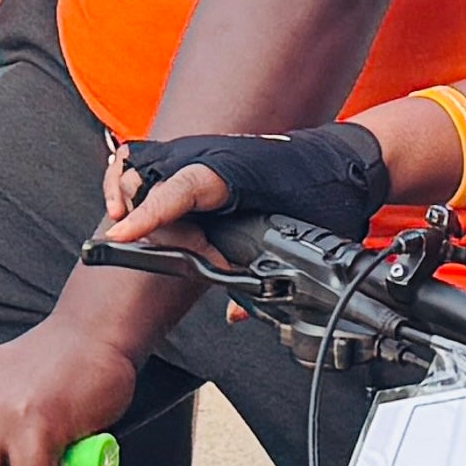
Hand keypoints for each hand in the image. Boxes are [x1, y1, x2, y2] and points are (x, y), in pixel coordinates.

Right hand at [101, 122, 389, 248]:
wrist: (343, 161)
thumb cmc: (325, 191)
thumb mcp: (302, 236)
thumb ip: (268, 272)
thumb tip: (237, 311)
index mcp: (231, 170)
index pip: (177, 190)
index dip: (148, 214)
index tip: (122, 233)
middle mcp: (206, 155)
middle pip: (149, 192)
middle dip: (164, 231)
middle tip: (205, 255)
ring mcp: (197, 153)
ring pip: (138, 177)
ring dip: (145, 212)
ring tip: (176, 239)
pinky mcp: (195, 160)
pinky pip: (144, 166)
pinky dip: (134, 189)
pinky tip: (138, 216)